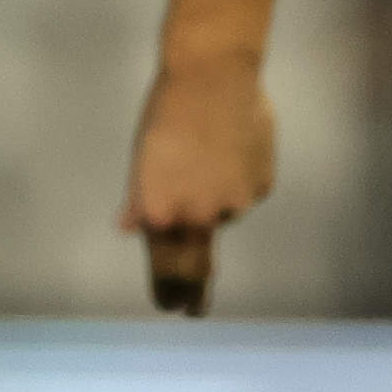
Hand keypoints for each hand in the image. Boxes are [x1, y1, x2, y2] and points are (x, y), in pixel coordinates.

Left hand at [121, 53, 274, 316]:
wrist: (212, 79)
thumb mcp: (143, 160)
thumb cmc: (165, 117)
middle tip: (193, 312)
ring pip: (221, 215)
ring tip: (206, 158)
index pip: (165, 267)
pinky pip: (244, 193)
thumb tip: (130, 229)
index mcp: (161, 212)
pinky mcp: (260, 187)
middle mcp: (198, 216)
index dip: (168, 291)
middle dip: (195, 293)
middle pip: (198, 265)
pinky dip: (236, 178)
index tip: (173, 309)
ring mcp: (233, 204)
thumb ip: (141, 200)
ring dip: (213, 200)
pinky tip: (231, 148)